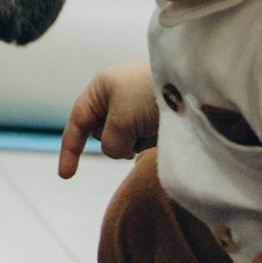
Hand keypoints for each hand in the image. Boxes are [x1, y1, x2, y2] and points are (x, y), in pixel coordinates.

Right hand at [59, 63, 157, 178]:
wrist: (195, 87)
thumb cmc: (152, 94)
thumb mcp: (121, 120)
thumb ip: (110, 143)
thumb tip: (119, 152)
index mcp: (101, 87)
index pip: (78, 122)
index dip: (69, 149)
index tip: (65, 176)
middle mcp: (116, 96)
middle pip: (102, 135)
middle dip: (116, 140)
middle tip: (136, 127)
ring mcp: (136, 108)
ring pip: (123, 141)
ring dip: (135, 141)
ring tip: (153, 125)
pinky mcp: (154, 118)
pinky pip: (142, 141)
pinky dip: (149, 141)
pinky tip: (162, 130)